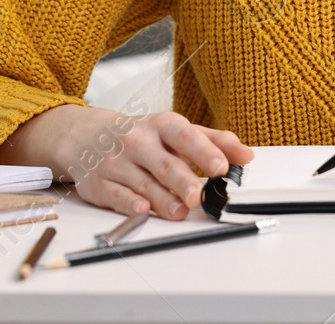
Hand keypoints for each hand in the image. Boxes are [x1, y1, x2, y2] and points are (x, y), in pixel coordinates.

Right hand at [0, 104, 253, 218]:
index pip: (185, 136)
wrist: (87, 136)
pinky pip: (117, 195)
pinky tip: (144, 209)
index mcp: (162, 125)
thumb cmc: (142, 134)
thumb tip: (247, 155)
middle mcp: (138, 141)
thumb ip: (213, 140)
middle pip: (165, 164)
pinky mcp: (101, 184)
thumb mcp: (176, 130)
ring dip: (164, 199)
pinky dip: (130, 203)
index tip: (221, 166)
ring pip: (144, 183)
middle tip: (200, 196)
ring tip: (181, 210)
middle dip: (183, 181)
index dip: (204, 151)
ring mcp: (118, 163)